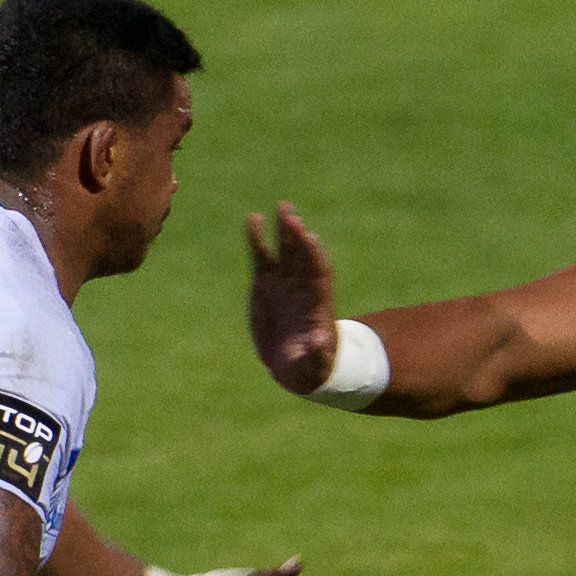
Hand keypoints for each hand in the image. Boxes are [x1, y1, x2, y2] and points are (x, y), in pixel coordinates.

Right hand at [245, 203, 340, 394]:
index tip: (310, 238)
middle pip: (303, 255)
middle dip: (298, 235)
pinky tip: (253, 219)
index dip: (314, 255)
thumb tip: (321, 341)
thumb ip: (318, 352)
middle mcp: (302, 287)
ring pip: (285, 250)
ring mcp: (284, 282)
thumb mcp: (315, 365)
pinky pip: (262, 256)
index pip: (319, 272)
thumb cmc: (309, 368)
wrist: (293, 366)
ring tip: (282, 207)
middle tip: (291, 214)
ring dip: (284, 229)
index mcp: (317, 303)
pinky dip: (257, 239)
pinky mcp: (265, 283)